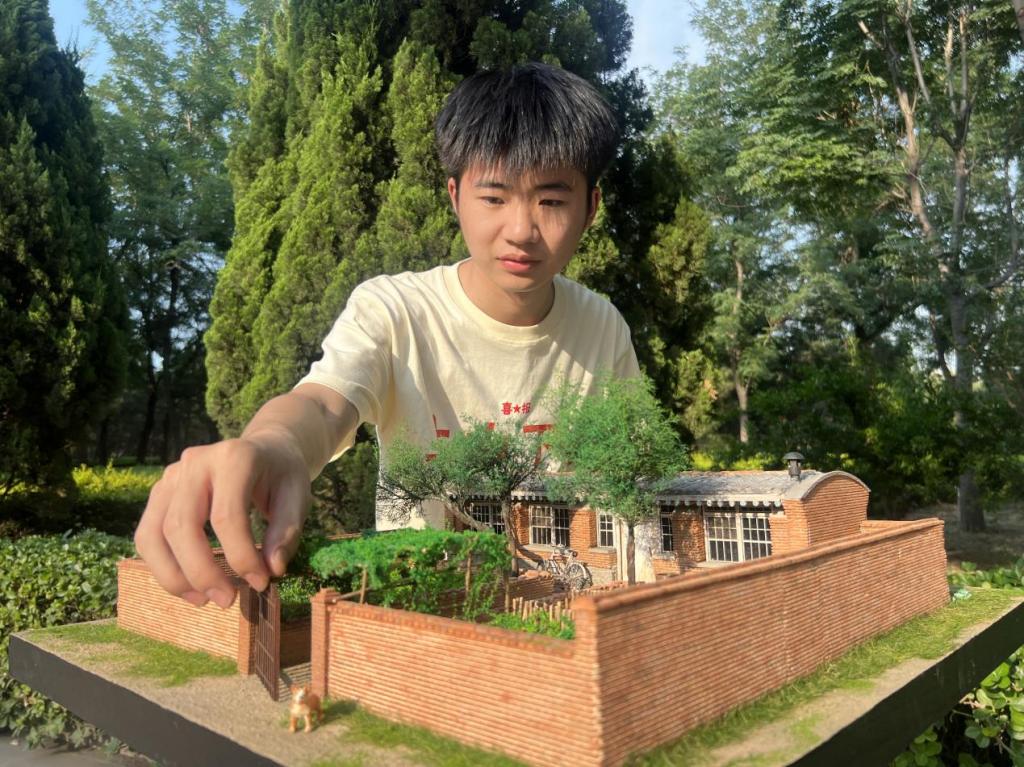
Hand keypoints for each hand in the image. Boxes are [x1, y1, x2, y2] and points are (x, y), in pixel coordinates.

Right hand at [134, 436, 311, 607]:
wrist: (265, 449)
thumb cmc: (281, 476)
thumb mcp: (298, 496)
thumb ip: (286, 532)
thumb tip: (272, 569)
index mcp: (234, 457)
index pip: (226, 515)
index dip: (241, 556)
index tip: (260, 582)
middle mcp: (195, 462)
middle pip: (181, 525)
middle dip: (201, 572)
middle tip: (226, 601)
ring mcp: (171, 476)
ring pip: (153, 534)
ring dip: (173, 576)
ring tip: (203, 600)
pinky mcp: (159, 492)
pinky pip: (147, 536)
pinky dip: (162, 567)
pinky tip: (188, 587)